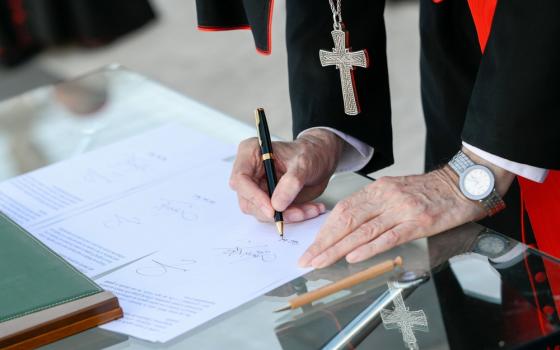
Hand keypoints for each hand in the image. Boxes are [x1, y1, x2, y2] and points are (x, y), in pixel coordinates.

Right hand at [229, 129, 343, 222]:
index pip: (241, 179)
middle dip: (273, 212)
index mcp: (250, 153)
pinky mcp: (266, 200)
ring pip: (262, 212)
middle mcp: (249, 172)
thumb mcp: (304, 163)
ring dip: (287, 216)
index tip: (272, 210)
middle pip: (248, 200)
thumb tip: (277, 205)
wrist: (320, 159)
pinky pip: (275, 215)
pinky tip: (310, 210)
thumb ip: (291, 182)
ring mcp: (257, 188)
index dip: (254, 196)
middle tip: (298, 213)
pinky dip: (293, 216)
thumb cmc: (309, 153)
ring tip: (310, 209)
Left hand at [299, 149, 514, 267]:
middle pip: (347, 221)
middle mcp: (386, 197)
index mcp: (377, 189)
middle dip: (324, 242)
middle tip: (309, 259)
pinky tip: (354, 257)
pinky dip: (369, 248)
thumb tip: (349, 227)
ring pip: (363, 231)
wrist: (463, 183)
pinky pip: (388, 237)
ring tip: (322, 262)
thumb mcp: (396, 191)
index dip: (325, 230)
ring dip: (339, 249)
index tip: (312, 246)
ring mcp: (401, 210)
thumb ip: (374, 206)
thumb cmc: (430, 191)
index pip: (343, 210)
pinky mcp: (418, 222)